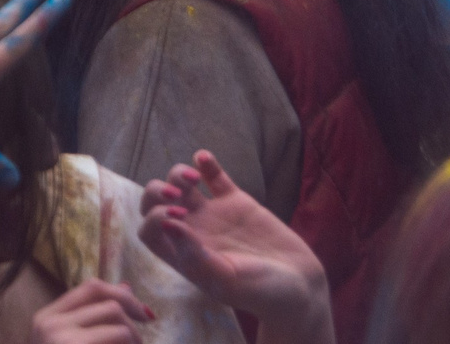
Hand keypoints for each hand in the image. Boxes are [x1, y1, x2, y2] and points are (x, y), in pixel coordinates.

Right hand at [32, 279, 151, 343]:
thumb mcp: (67, 340)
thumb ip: (91, 317)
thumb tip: (126, 287)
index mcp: (47, 317)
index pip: (91, 288)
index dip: (121, 294)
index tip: (141, 312)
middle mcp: (51, 324)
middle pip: (109, 303)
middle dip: (133, 320)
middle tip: (141, 341)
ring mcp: (63, 339)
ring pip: (119, 325)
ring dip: (133, 339)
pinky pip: (118, 337)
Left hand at [139, 151, 331, 343]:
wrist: (299, 286)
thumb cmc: (261, 293)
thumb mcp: (227, 282)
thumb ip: (196, 257)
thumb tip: (169, 225)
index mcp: (183, 255)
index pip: (150, 231)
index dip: (155, 219)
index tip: (180, 218)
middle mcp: (192, 232)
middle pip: (156, 203)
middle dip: (157, 192)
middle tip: (176, 195)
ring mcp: (213, 215)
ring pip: (181, 185)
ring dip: (178, 174)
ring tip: (193, 178)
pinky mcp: (236, 202)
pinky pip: (214, 177)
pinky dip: (206, 164)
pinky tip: (204, 158)